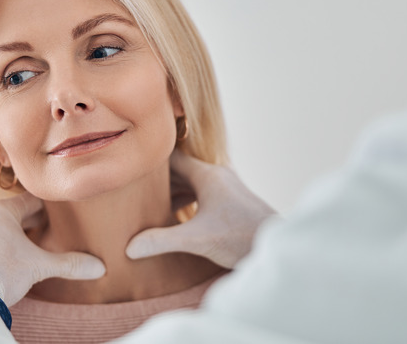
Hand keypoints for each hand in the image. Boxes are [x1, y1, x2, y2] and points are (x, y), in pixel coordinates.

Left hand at [0, 193, 104, 305]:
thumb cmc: (2, 273)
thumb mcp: (39, 267)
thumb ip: (69, 264)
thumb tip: (99, 267)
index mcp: (1, 210)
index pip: (30, 202)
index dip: (45, 210)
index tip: (54, 217)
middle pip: (8, 214)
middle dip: (24, 224)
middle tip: (39, 236)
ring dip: (2, 235)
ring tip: (16, 251)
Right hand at [126, 151, 276, 268]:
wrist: (278, 248)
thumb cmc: (241, 238)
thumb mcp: (197, 239)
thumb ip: (161, 241)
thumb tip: (129, 247)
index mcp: (208, 175)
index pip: (173, 158)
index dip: (151, 162)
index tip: (130, 165)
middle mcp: (218, 176)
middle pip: (181, 170)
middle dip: (158, 178)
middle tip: (131, 185)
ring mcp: (226, 189)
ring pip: (192, 183)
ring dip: (172, 191)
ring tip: (147, 202)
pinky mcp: (231, 203)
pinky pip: (202, 194)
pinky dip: (186, 200)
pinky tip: (174, 216)